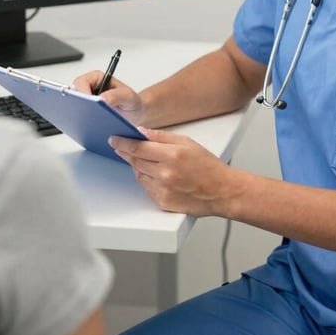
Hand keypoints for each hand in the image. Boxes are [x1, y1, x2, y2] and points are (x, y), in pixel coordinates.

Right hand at [72, 71, 145, 125]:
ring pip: (75, 108)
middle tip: (83, 114)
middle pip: (74, 95)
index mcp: (97, 78)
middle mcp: (89, 89)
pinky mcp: (86, 115)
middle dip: (77, 105)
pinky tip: (89, 129)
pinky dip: (81, 123)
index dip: (81, 92)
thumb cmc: (132, 102)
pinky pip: (79, 118)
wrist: (136, 114)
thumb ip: (116, 96)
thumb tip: (101, 99)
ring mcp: (87, 102)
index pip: (82, 82)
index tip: (86, 102)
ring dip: (78, 115)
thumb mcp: (128, 97)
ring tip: (86, 123)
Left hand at [109, 128, 236, 215]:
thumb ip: (161, 137)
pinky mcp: (162, 202)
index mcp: (171, 155)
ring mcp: (163, 190)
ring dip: (138, 166)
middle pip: (135, 161)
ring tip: (148, 161)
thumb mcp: (186, 142)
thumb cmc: (207, 165)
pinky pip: (147, 188)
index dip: (123, 142)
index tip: (114, 138)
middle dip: (126, 153)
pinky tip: (157, 175)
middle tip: (121, 147)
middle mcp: (165, 174)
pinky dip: (148, 180)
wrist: (221, 190)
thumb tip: (141, 132)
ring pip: (139, 175)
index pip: (138, 147)